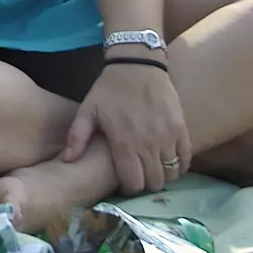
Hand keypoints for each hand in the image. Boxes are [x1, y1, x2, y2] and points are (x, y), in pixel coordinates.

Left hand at [63, 60, 188, 193]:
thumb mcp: (88, 110)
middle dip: (145, 183)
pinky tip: (168, 159)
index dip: (128, 187)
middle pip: (153, 183)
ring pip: (171, 174)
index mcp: (124, 143)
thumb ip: (77, 137)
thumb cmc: (109, 89)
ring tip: (152, 167)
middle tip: (139, 174)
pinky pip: (186, 159)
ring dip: (162, 175)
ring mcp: (168, 137)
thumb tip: (67, 160)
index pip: (133, 184)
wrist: (137, 65)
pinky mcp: (182, 129)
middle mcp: (148, 144)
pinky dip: (179, 165)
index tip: (124, 180)